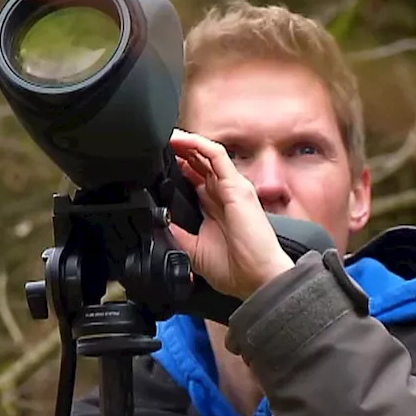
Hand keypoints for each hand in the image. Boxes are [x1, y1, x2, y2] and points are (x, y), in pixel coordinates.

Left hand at [168, 129, 293, 300]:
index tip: (156, 164)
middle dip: (179, 152)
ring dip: (186, 143)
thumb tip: (158, 220)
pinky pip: (217, 156)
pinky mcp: (237, 185)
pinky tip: (182, 140)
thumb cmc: (236, 269)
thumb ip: (177, 232)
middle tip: (158, 145)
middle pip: (199, 163)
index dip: (176, 168)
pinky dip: (199, 144)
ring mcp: (231, 187)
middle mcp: (223, 194)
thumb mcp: (194, 250)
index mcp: (214, 208)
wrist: (258, 279)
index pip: (193, 179)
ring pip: (207, 154)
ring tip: (167, 136)